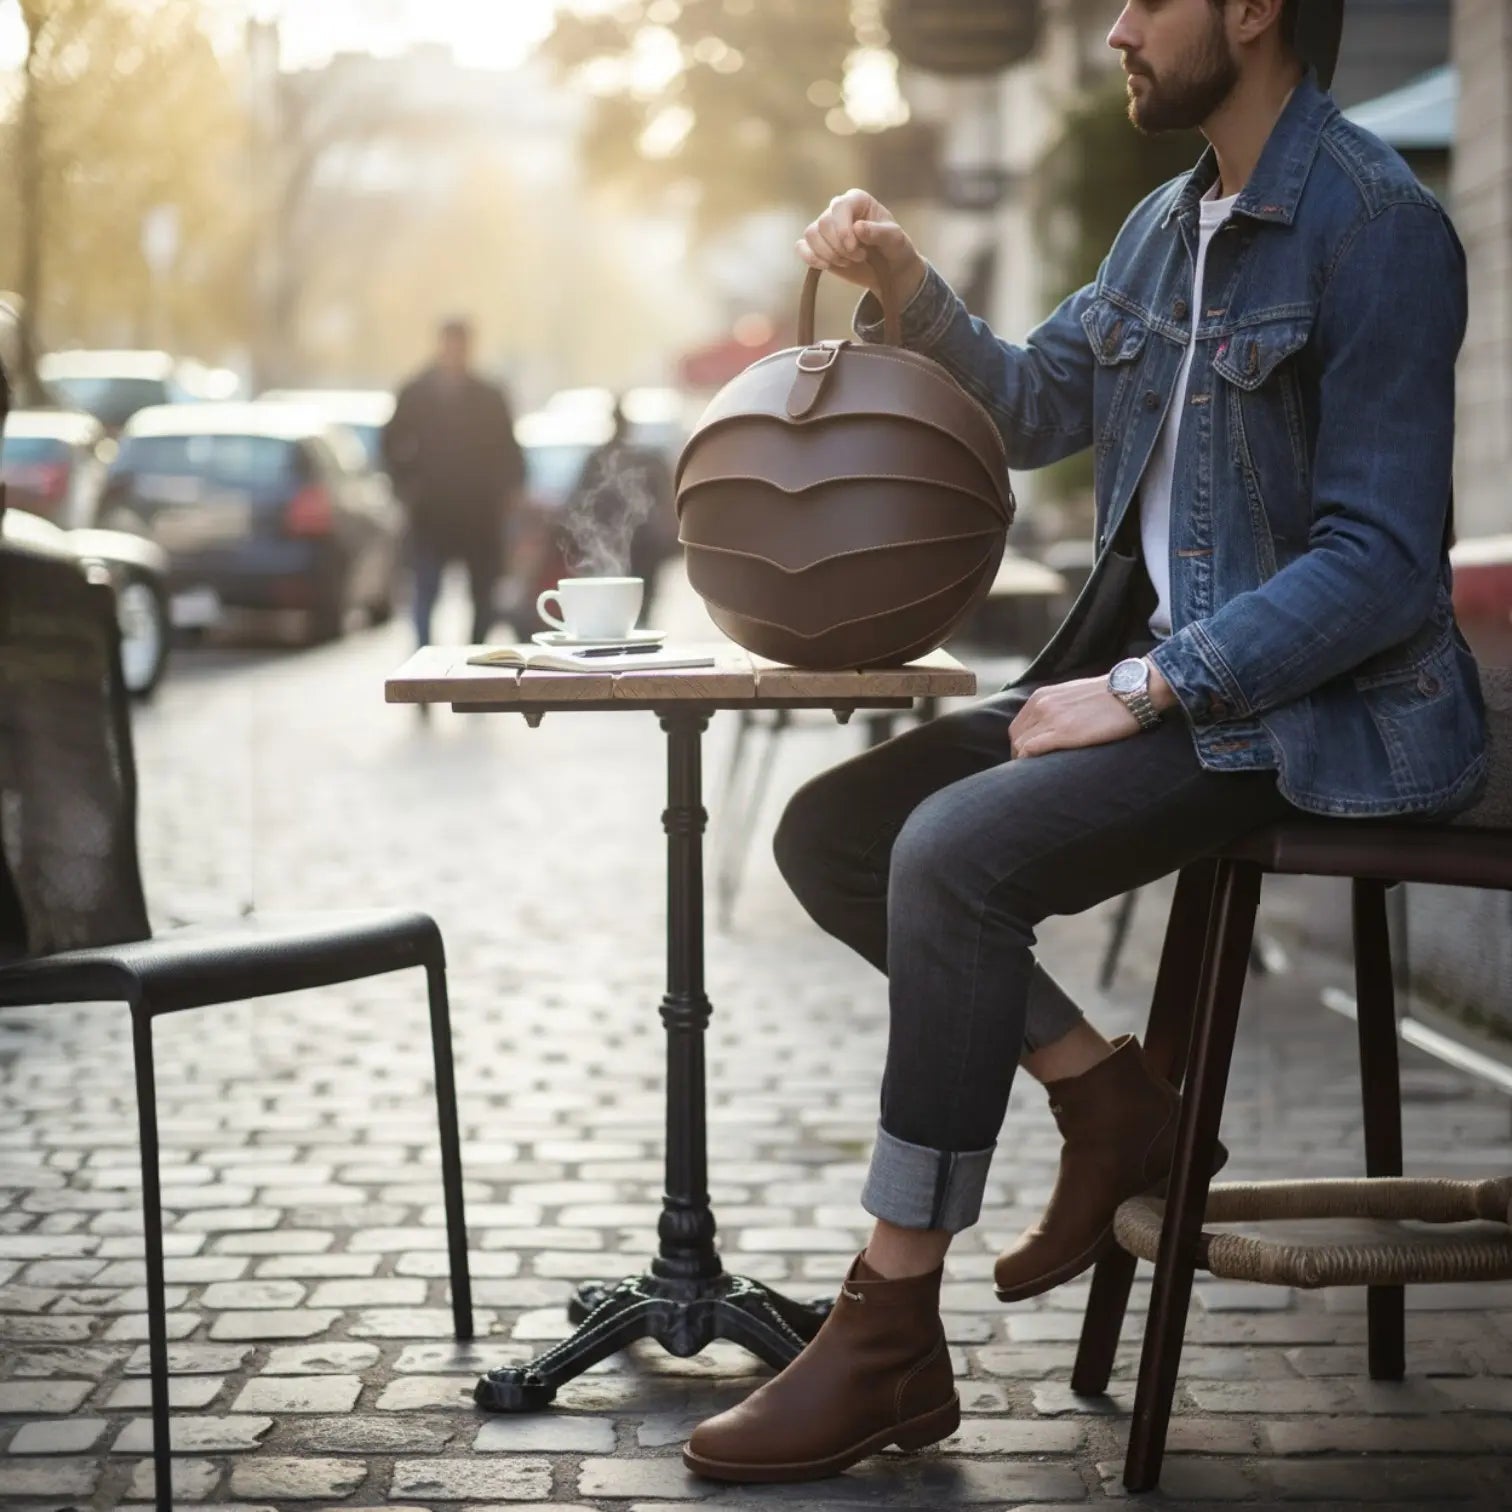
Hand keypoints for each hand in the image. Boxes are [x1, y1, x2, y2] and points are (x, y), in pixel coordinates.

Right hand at [796, 188, 927, 305]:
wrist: (888, 269)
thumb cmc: (893, 248)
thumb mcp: (895, 240)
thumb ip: (879, 233)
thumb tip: (858, 227)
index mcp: (857, 200)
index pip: (839, 206)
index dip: (842, 229)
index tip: (854, 249)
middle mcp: (838, 209)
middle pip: (823, 223)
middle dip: (839, 246)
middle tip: (858, 257)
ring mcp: (826, 227)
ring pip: (811, 234)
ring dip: (827, 253)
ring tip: (847, 262)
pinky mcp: (818, 245)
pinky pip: (802, 247)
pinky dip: (811, 258)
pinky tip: (827, 265)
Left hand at [1008, 676, 1142, 758]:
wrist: (1131, 692)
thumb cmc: (1109, 696)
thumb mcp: (1073, 695)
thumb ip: (1057, 707)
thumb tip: (1051, 726)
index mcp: (1042, 696)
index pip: (1018, 726)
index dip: (1021, 744)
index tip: (1029, 759)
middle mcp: (1041, 705)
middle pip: (1016, 736)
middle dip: (1019, 755)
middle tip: (1032, 771)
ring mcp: (1051, 718)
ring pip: (1020, 745)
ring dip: (1024, 761)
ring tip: (1038, 774)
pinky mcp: (1063, 732)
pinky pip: (1031, 750)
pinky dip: (1030, 762)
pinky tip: (1041, 771)